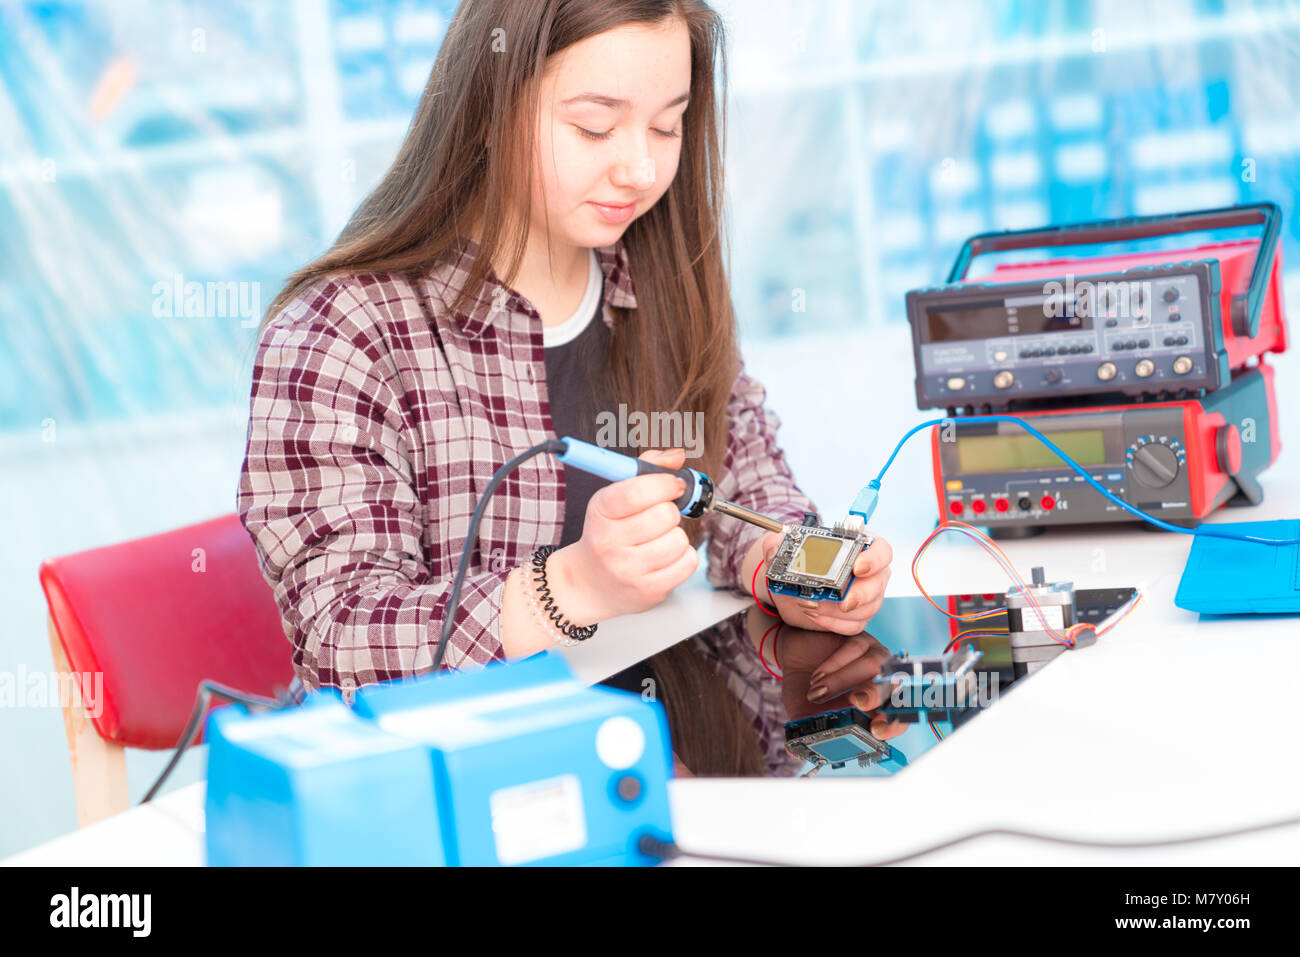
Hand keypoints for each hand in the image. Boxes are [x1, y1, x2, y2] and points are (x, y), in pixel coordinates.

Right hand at [548, 448, 697, 622]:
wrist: (589, 582)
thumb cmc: (608, 533)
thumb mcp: (614, 498)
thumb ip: (646, 470)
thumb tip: (677, 455)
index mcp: (600, 511)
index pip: (636, 491)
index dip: (664, 483)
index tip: (673, 484)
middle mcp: (610, 542)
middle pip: (664, 515)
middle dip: (669, 511)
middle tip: (658, 517)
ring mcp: (628, 570)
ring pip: (679, 539)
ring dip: (675, 536)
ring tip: (658, 540)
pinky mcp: (648, 591)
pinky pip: (688, 563)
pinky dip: (683, 557)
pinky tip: (665, 557)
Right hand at [748, 609, 905, 739]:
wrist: (793, 656)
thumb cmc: (806, 687)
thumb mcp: (804, 712)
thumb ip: (806, 730)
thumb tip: (797, 753)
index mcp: (875, 706)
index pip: (899, 717)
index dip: (895, 724)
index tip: (877, 731)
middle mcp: (881, 681)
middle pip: (895, 688)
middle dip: (876, 696)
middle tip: (856, 702)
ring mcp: (874, 657)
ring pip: (873, 666)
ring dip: (843, 681)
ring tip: (817, 692)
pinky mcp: (861, 638)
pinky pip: (855, 649)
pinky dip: (834, 664)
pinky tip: (817, 675)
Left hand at [755, 530, 893, 636]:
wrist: (793, 584)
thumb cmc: (800, 560)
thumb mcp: (786, 547)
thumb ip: (777, 543)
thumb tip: (773, 548)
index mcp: (860, 547)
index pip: (881, 551)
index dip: (874, 560)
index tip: (857, 567)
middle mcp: (870, 572)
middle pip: (877, 584)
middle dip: (860, 595)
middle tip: (842, 601)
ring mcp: (867, 596)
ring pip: (867, 609)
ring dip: (839, 611)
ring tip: (814, 605)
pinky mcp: (857, 616)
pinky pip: (854, 625)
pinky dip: (834, 623)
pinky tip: (815, 615)